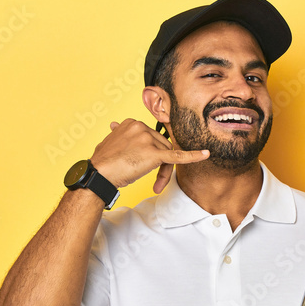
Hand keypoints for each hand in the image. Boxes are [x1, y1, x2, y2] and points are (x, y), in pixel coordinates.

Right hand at [90, 119, 208, 193]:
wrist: (99, 174)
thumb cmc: (103, 162)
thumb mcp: (110, 142)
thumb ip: (118, 134)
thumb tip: (114, 126)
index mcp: (132, 122)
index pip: (152, 137)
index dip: (151, 152)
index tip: (141, 163)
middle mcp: (141, 127)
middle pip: (162, 145)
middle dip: (159, 163)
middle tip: (151, 179)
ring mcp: (148, 139)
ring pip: (167, 155)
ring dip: (163, 170)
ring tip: (153, 183)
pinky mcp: (155, 154)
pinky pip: (177, 156)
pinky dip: (193, 156)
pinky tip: (205, 154)